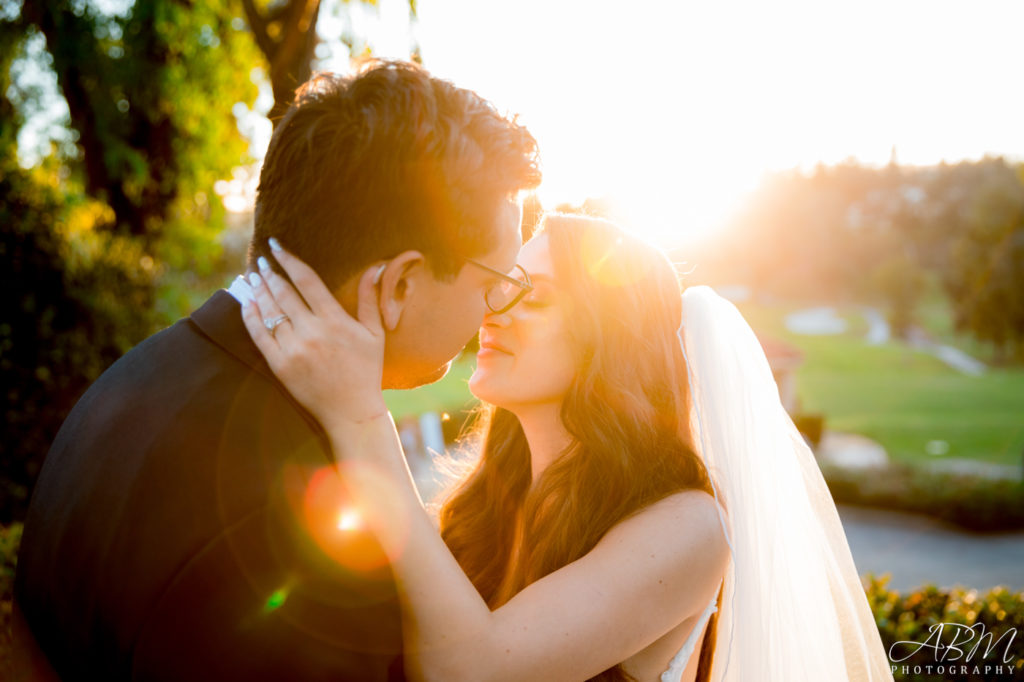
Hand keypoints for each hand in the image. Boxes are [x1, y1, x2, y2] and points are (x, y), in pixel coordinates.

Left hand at [240, 240, 388, 428]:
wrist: (351, 411)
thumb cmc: (366, 371)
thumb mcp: (375, 334)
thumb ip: (370, 299)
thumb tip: (375, 268)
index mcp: (335, 321)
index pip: (306, 280)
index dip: (289, 259)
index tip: (276, 245)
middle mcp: (312, 332)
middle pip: (284, 292)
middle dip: (271, 273)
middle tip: (262, 260)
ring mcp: (293, 349)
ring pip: (270, 311)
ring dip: (259, 290)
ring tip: (253, 276)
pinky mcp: (280, 365)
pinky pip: (259, 335)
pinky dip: (251, 316)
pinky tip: (247, 303)